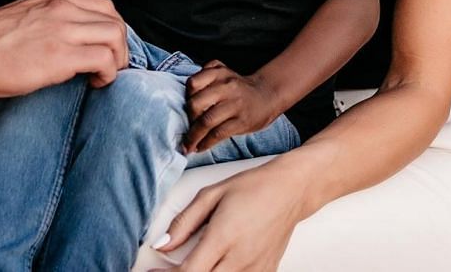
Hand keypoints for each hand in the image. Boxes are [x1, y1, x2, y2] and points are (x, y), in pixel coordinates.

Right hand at [0, 0, 127, 97]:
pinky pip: (105, 60)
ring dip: (118, 60)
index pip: (104, 5)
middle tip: (112, 67)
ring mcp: (62, 30)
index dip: (113, 28)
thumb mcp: (23, 17)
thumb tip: (66, 40)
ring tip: (105, 77)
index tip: (108, 49)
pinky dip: (109, 73)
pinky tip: (94, 84)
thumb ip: (48, 21)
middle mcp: (62, 8)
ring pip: (116, 36)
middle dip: (121, 46)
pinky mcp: (60, 56)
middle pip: (115, 20)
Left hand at [155, 162, 303, 271]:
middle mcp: (240, 260)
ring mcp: (254, 271)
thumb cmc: (250, 187)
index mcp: (223, 237)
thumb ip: (184, 222)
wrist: (290, 191)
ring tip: (190, 266)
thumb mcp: (212, 194)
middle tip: (167, 270)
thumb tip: (161, 245)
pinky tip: (215, 265)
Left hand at [184, 61, 279, 152]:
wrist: (266, 95)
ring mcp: (234, 104)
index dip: (185, 97)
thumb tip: (185, 95)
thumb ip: (206, 75)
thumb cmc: (239, 87)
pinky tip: (201, 147)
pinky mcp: (240, 121)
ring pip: (206, 121)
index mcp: (218, 73)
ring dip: (193, 137)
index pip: (192, 83)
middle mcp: (225, 87)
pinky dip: (206, 143)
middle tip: (185, 128)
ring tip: (188, 145)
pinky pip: (218, 134)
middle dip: (187, 119)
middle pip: (196, 103)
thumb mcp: (224, 73)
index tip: (181, 109)